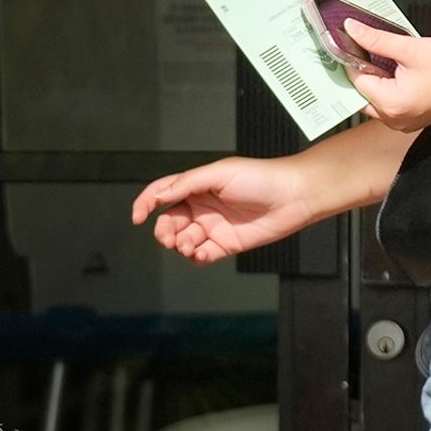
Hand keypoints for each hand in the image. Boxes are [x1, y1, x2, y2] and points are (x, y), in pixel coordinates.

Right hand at [132, 153, 324, 263]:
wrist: (292, 197)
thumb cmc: (261, 178)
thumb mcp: (220, 173)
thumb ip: (187, 183)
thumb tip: (161, 195)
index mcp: (197, 185)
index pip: (162, 193)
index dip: (146, 203)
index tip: (137, 216)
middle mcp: (202, 206)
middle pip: (169, 221)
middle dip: (164, 231)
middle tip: (169, 238)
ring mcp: (213, 226)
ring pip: (183, 240)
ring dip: (180, 245)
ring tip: (188, 245)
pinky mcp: (226, 244)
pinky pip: (202, 255)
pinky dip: (196, 257)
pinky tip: (200, 254)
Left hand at [338, 17, 430, 133]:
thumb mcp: (410, 48)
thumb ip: (376, 40)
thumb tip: (352, 30)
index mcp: (391, 105)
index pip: (356, 80)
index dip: (352, 58)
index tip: (350, 41)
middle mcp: (394, 120)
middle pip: (362, 94)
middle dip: (362, 70)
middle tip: (364, 48)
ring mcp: (404, 123)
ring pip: (375, 99)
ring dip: (376, 78)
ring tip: (384, 57)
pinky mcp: (413, 119)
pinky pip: (390, 104)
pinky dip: (388, 87)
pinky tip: (396, 70)